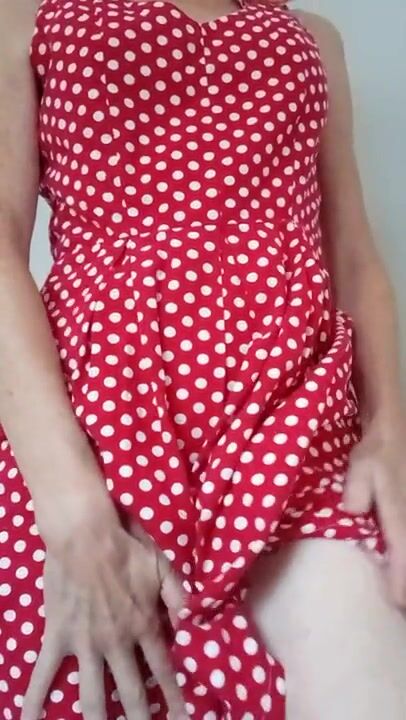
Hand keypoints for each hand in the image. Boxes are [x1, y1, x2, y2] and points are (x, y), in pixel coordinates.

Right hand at [22, 512, 187, 719]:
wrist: (85, 534)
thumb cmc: (125, 547)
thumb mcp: (162, 567)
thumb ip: (179, 597)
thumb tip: (191, 624)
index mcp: (144, 626)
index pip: (163, 670)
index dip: (175, 698)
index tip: (183, 719)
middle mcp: (117, 642)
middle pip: (132, 693)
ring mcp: (86, 643)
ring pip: (92, 695)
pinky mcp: (58, 636)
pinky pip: (44, 673)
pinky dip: (35, 699)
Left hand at [343, 407, 405, 606]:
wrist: (397, 430)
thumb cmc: (377, 450)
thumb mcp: (362, 466)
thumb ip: (356, 490)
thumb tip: (352, 511)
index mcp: (399, 514)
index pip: (403, 554)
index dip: (400, 581)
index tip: (397, 603)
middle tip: (400, 607)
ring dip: (404, 567)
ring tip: (399, 594)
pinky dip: (402, 552)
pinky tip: (397, 561)